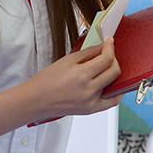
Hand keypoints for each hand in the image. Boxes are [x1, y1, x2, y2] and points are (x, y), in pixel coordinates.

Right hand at [0, 39, 120, 151]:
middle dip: (114, 59)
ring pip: (115, 85)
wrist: (36, 100)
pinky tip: (113, 84)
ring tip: (107, 68)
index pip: (106, 59)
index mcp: (81, 75)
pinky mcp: (90, 110)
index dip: (110, 48)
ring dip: (114, 74)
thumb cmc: (46, 81)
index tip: (110, 42)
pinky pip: (111, 102)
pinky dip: (116, 92)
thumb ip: (88, 53)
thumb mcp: (67, 60)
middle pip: (114, 72)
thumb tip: (102, 48)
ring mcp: (91, 102)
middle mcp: (88, 90)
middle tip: (108, 53)